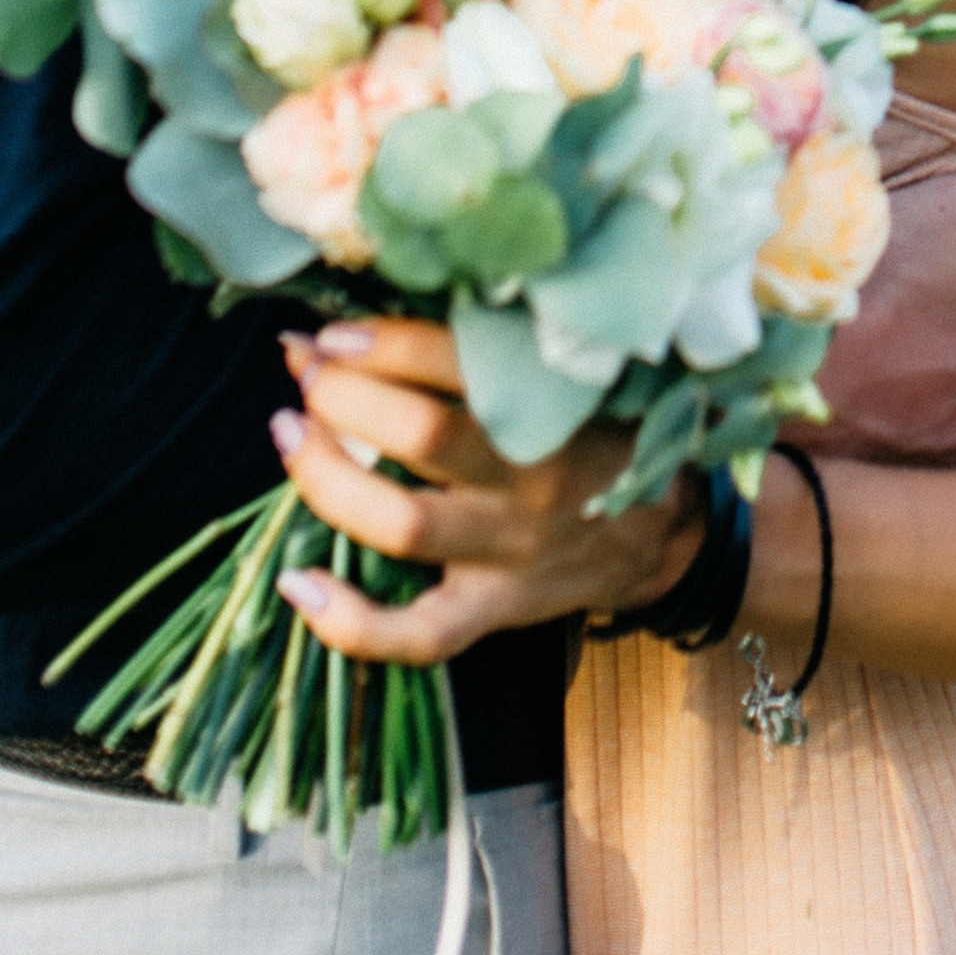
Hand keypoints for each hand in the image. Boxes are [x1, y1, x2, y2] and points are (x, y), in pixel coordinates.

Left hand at [267, 318, 702, 665]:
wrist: (664, 532)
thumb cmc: (597, 430)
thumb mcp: (566, 374)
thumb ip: (480, 345)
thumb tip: (356, 318)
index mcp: (560, 409)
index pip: (460, 363)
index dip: (382, 343)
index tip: (335, 332)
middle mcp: (534, 483)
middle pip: (422, 436)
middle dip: (344, 396)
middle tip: (312, 373)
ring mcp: (510, 554)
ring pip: (401, 525)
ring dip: (326, 477)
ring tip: (291, 433)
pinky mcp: (495, 610)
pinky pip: (418, 637)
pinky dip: (350, 624)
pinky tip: (298, 586)